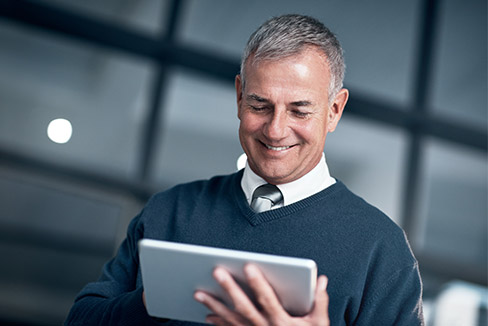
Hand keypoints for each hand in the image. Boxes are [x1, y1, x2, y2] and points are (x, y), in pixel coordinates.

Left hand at [194, 264, 329, 325]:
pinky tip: (207, 315)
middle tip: (217, 271)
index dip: (258, 283)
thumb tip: (321, 280)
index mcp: (282, 322)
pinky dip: (219, 323)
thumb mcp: (319, 324)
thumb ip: (320, 301)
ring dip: (214, 306)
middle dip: (229, 288)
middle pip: (243, 307)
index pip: (268, 299)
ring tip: (198, 293)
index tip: (249, 266)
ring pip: (231, 320)